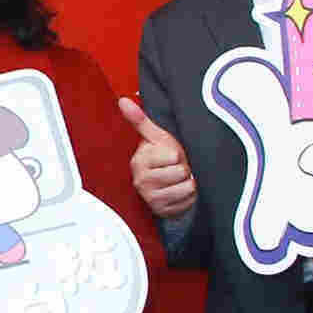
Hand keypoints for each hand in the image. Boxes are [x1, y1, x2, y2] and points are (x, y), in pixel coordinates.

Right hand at [119, 97, 197, 220]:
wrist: (164, 185)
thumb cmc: (162, 158)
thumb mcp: (155, 137)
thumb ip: (140, 120)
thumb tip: (123, 100)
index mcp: (139, 161)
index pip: (172, 156)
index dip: (177, 155)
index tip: (170, 156)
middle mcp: (141, 181)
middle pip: (180, 172)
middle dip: (183, 169)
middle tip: (176, 169)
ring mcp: (151, 198)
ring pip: (185, 188)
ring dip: (187, 184)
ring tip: (179, 180)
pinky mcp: (162, 211)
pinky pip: (186, 202)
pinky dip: (188, 197)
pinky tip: (181, 192)